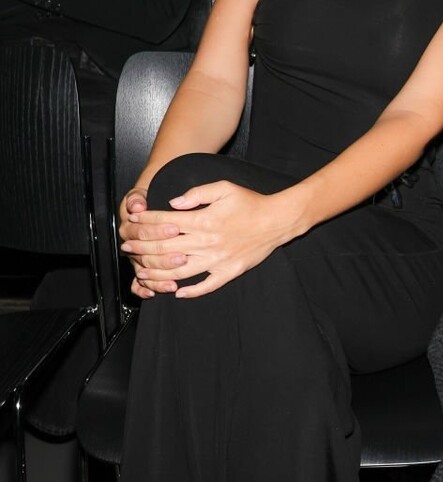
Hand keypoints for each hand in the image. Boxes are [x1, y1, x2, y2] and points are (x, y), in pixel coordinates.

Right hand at [119, 186, 177, 298]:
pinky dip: (143, 290)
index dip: (156, 230)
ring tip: (173, 283)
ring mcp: (137, 256)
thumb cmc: (149, 194)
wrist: (148, 201)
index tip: (175, 228)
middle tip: (182, 257)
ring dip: (156, 279)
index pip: (140, 230)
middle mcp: (131, 242)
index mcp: (131, 224)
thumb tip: (137, 205)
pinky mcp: (142, 267)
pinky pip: (137, 284)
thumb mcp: (143, 189)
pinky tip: (152, 294)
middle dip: (163, 257)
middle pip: (143, 254)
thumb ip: (138, 196)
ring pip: (142, 271)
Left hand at [120, 180, 295, 298]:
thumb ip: (196, 194)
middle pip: (166, 249)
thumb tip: (174, 204)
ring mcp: (217, 260)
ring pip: (180, 272)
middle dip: (142, 247)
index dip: (145, 222)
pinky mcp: (229, 272)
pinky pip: (206, 286)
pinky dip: (191, 291)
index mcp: (203, 221)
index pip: (165, 223)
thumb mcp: (224, 188)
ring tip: (142, 273)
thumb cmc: (251, 203)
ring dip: (157, 274)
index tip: (132, 221)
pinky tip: (178, 293)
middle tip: (127, 247)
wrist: (277, 220)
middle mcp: (207, 243)